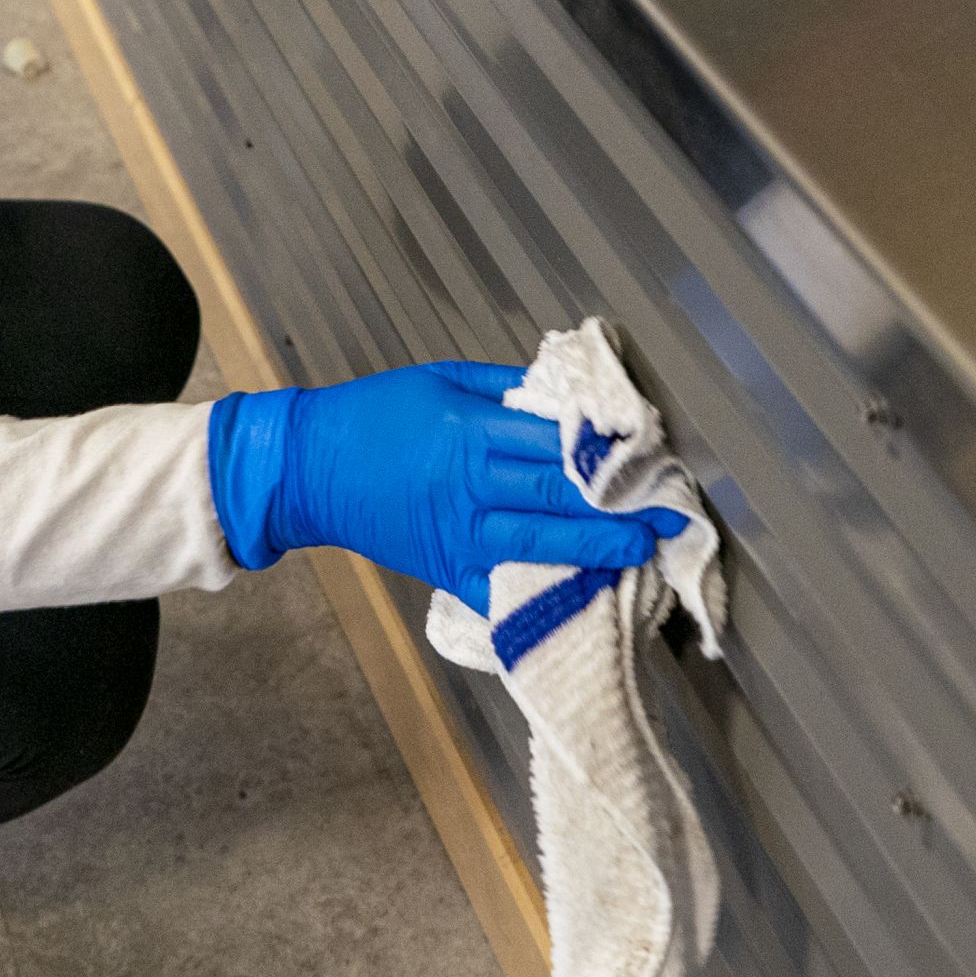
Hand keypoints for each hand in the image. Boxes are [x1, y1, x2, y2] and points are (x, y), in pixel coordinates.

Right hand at [207, 362, 686, 613]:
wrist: (308, 469)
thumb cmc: (373, 414)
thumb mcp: (440, 377)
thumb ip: (503, 387)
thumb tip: (562, 393)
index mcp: (471, 432)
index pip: (555, 443)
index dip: (607, 452)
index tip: (651, 454)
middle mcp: (471, 487)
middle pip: (559, 498)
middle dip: (618, 505)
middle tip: (668, 510)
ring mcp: (460, 535)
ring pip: (542, 546)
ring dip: (596, 551)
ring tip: (640, 551)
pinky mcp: (447, 570)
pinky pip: (502, 590)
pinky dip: (541, 597)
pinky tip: (582, 598)